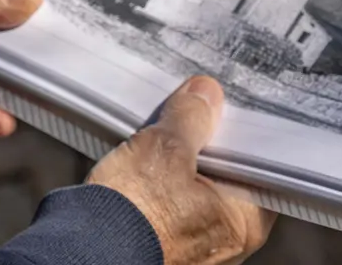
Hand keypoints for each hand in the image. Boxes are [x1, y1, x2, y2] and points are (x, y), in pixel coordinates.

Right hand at [89, 77, 273, 264]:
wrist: (84, 252)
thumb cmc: (133, 214)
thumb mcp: (164, 149)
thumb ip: (192, 118)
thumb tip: (207, 94)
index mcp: (244, 222)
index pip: (257, 167)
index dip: (237, 135)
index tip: (219, 113)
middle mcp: (228, 243)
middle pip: (226, 178)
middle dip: (205, 149)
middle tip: (184, 122)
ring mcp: (197, 251)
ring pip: (197, 194)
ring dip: (178, 169)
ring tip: (155, 144)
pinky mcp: (165, 249)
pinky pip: (171, 210)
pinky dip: (159, 190)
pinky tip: (139, 170)